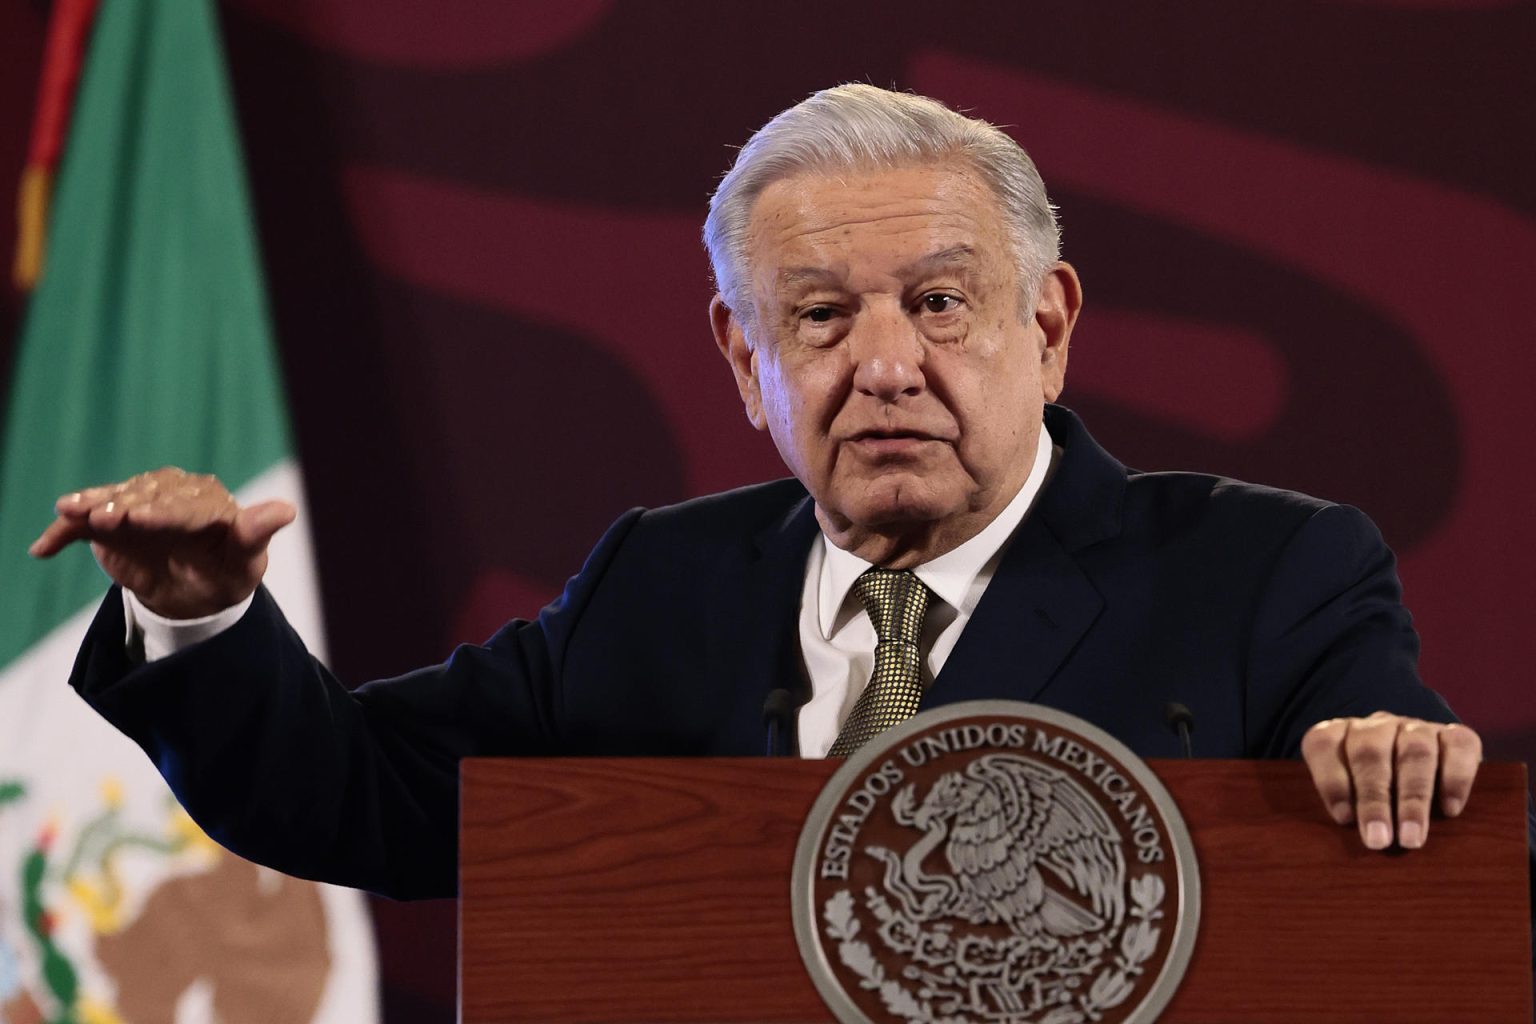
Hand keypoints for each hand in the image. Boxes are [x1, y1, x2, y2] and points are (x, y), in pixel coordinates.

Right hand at [28, 467, 294, 618]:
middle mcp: (168, 493)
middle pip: (143, 496)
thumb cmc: (227, 572)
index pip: (183, 503)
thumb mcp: (246, 560)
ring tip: (72, 514)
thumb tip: (288, 509)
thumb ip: (257, 533)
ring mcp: (135, 505)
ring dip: (91, 507)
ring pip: (110, 502)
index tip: (143, 520)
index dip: (163, 511)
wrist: (195, 593)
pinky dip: (62, 532)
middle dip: (124, 506)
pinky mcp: (109, 524)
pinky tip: (42, 548)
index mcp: (206, 499)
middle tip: (105, 518)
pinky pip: (83, 525)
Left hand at [1301, 712, 1481, 849]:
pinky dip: (1455, 779)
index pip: (1324, 744)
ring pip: (1415, 751)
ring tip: (1412, 838)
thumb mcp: (1348, 801)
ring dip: (1413, 798)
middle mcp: (1375, 726)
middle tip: (1379, 840)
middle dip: (1374, 799)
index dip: (1331, 781)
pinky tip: (1450, 810)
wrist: (1422, 774)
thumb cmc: (1372, 800)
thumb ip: (1341, 812)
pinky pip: (1458, 748)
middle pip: (1370, 753)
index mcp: (1338, 734)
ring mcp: (1415, 728)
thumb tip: (1342, 844)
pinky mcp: (1456, 735)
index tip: (1343, 819)